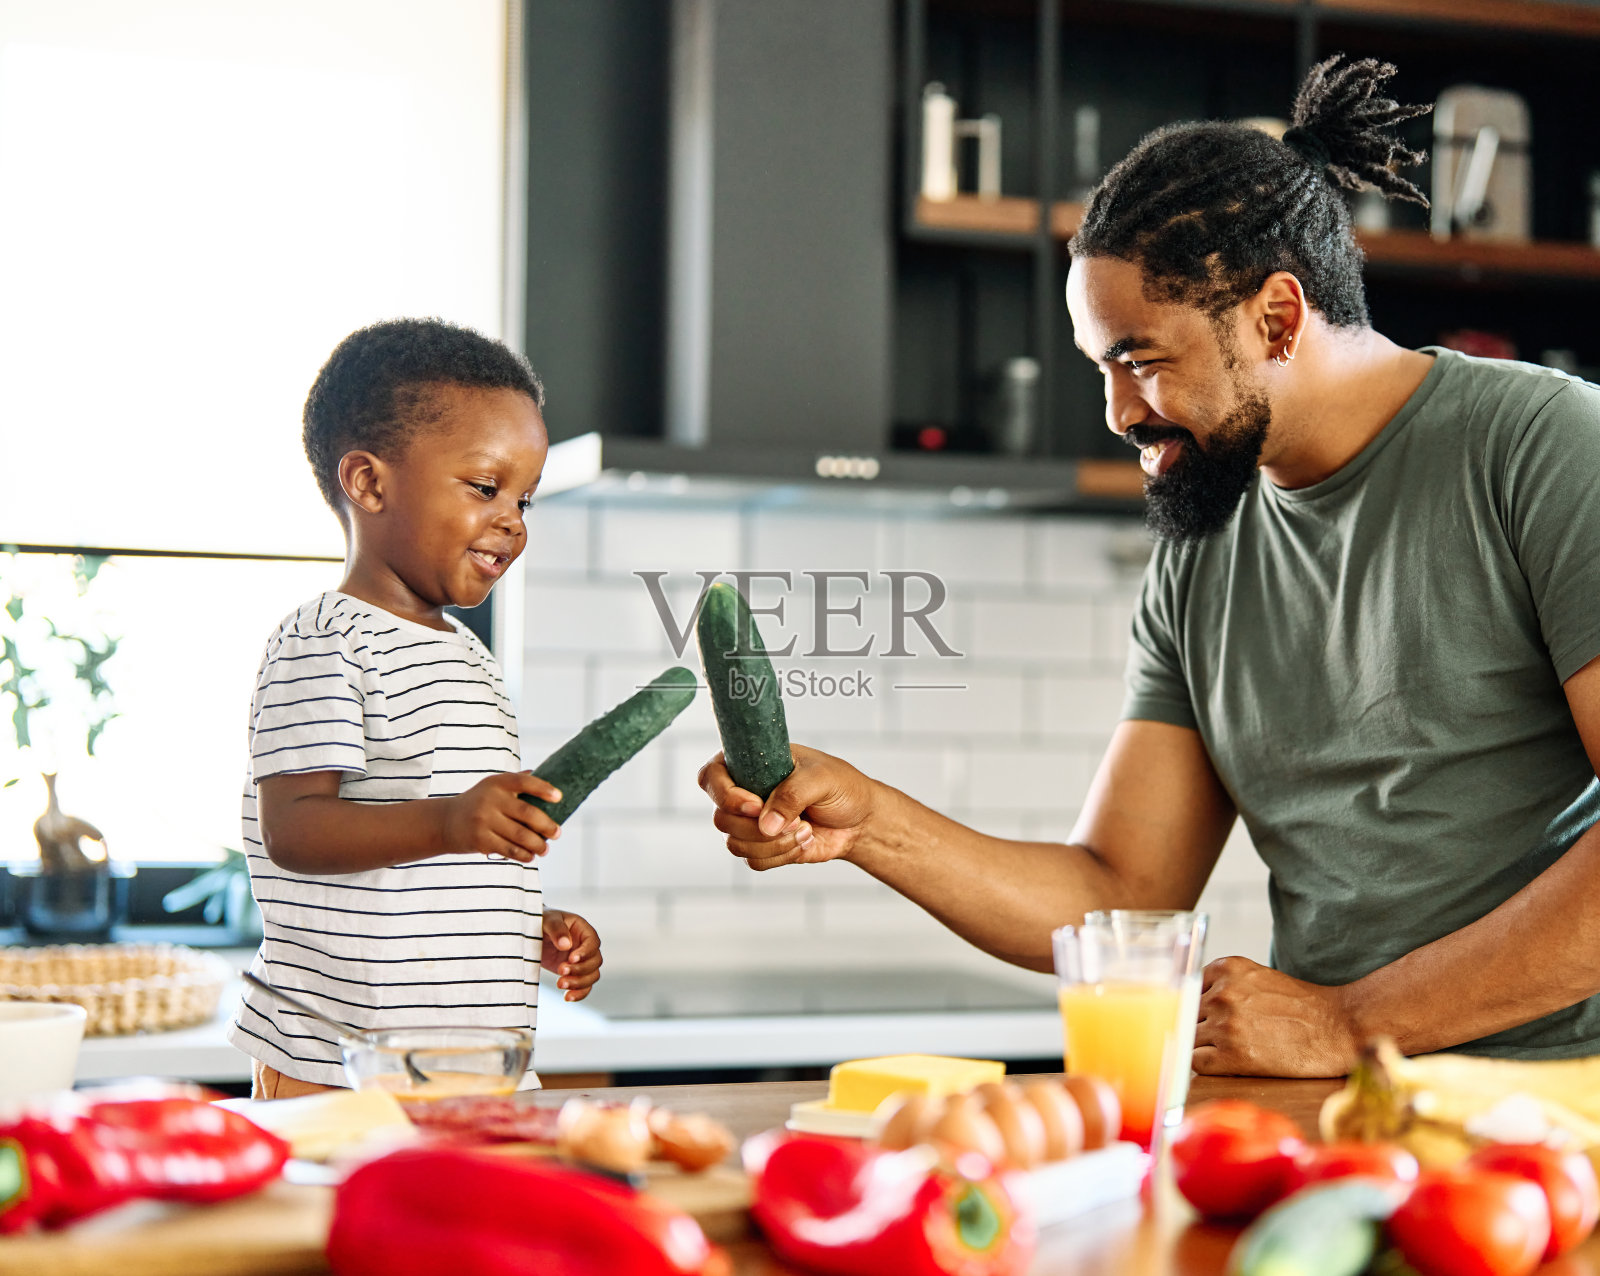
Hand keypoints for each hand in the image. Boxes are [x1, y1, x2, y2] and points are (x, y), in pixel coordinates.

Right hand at [440, 771, 562, 862]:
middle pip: (527, 813)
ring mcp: (484, 820)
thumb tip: (543, 773)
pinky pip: (509, 850)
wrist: (445, 821)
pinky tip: (530, 856)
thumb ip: (516, 780)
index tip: (559, 797)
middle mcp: (490, 799)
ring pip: (520, 835)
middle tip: (558, 834)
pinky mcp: (480, 840)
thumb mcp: (492, 786)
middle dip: (547, 826)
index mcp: (497, 783)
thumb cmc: (478, 802)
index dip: (543, 789)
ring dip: (538, 845)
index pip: (524, 782)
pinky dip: (523, 855)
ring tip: (546, 849)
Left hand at [542, 909, 601, 1000]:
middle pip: (595, 962)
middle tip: (560, 970)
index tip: (571, 958)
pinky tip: (567, 997)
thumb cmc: (541, 921)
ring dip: (579, 983)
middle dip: (580, 970)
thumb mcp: (548, 920)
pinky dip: (579, 994)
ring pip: (592, 976)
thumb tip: (566, 945)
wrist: (530, 933)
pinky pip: (584, 986)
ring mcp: (581, 961)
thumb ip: (557, 929)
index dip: (585, 952)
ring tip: (560, 984)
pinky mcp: (574, 973)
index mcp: (583, 930)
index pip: (593, 942)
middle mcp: (585, 946)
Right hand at [699, 743, 875, 871]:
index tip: (756, 805)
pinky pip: (753, 860)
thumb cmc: (842, 787)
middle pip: (721, 818)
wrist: (860, 820)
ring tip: (805, 829)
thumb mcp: (821, 779)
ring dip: (774, 843)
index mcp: (750, 763)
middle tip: (797, 819)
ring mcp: (750, 823)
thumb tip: (765, 824)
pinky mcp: (762, 847)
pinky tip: (804, 841)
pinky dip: (781, 856)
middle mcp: (743, 793)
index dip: (725, 795)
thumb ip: (792, 795)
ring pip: (735, 844)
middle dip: (758, 826)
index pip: (711, 776)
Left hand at [1193, 955, 1358, 1077]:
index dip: (1197, 1004)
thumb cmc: (1301, 1006)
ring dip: (1204, 1045)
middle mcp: (1222, 993)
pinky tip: (1228, 1061)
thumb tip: (1186, 1002)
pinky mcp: (1232, 1055)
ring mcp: (1225, 1024)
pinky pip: (1196, 1061)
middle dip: (1199, 1024)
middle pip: (1185, 1011)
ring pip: (1188, 1036)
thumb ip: (1223, 985)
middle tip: (1223, 1036)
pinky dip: (1207, 1064)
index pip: (1188, 986)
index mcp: (1226, 968)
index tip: (1207, 1016)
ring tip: (1232, 1048)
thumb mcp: (1257, 978)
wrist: (1338, 1029)